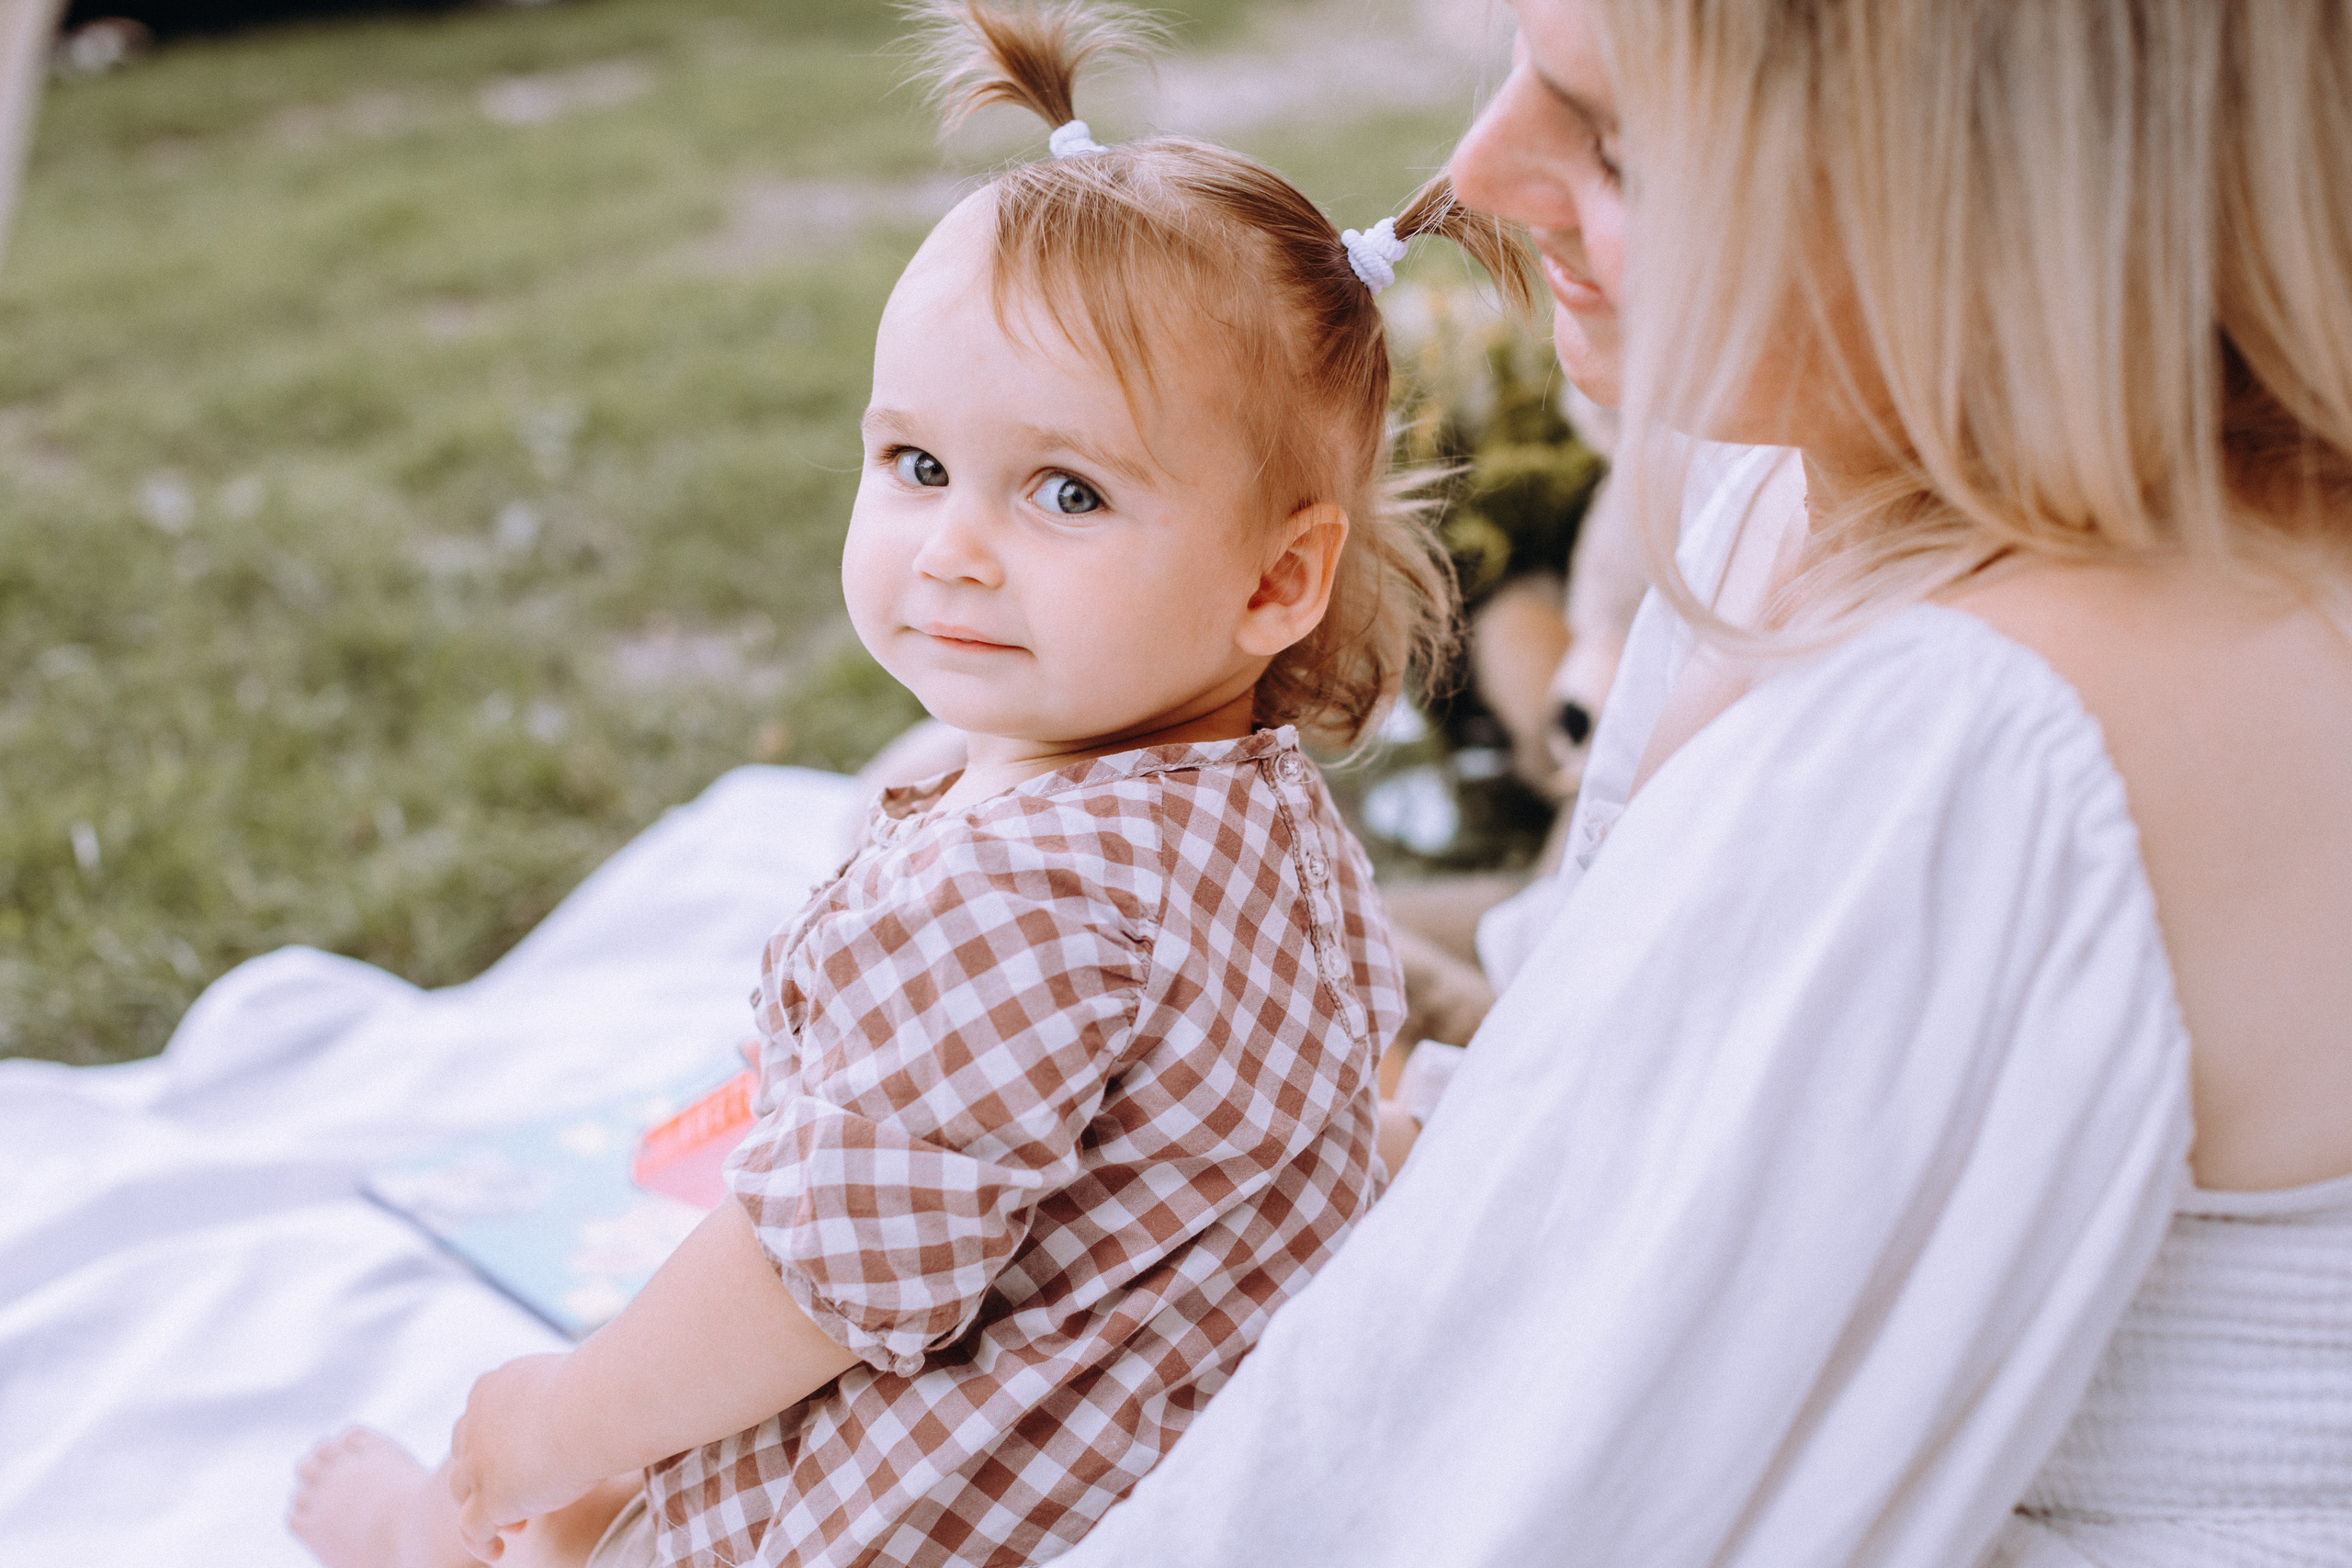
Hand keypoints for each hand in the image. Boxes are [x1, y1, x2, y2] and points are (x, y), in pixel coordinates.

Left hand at [447, 1352, 598, 1559]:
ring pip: (463, 1492)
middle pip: (466, 1455)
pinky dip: (481, 1543)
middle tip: (523, 1489)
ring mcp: (477, 1464)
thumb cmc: (601, 1390)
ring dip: (485, 1508)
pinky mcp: (490, 1499)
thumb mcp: (567, 1384)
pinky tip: (499, 1552)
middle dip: (487, 1474)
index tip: (525, 1455)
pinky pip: (472, 1530)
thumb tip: (591, 1407)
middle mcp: (476, 1423)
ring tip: (518, 1527)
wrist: (594, 1408)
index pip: (480, 1418)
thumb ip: (559, 1398)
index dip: (496, 1441)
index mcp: (493, 1388)